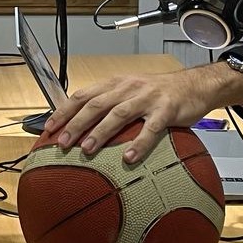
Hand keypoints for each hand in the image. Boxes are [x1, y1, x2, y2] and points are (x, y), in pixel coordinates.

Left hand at [42, 64, 242, 164]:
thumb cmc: (158, 93)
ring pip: (119, 114)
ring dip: (100, 132)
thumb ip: (108, 104)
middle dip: (76, 123)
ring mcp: (148, 98)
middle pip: (96, 104)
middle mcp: (129, 88)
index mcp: (116, 84)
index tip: (49, 128)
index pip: (83, 95)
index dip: (64, 111)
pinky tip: (129, 157)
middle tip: (62, 142)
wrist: (194, 85)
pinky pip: (151, 128)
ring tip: (87, 149)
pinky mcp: (167, 110)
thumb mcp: (129, 92)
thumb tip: (80, 126)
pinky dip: (139, 143)